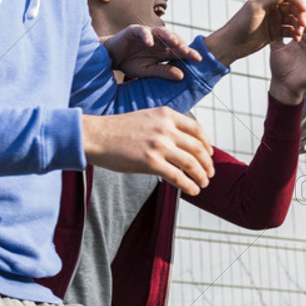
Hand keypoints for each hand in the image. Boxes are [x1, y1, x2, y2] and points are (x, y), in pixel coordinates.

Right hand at [81, 108, 213, 195]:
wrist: (95, 136)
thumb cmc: (117, 129)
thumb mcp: (146, 117)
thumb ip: (165, 125)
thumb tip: (181, 142)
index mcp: (166, 115)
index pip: (197, 128)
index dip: (207, 143)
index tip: (210, 154)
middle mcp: (166, 128)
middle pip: (197, 147)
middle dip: (207, 163)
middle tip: (210, 173)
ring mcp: (159, 145)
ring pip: (191, 163)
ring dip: (201, 175)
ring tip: (203, 184)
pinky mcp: (150, 162)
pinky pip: (177, 176)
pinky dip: (189, 185)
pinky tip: (193, 190)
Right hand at [102, 24, 200, 80]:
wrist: (111, 57)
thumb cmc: (130, 63)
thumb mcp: (147, 71)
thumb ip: (163, 72)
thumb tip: (181, 76)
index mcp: (163, 51)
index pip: (179, 51)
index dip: (189, 54)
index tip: (199, 60)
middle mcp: (158, 41)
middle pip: (174, 40)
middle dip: (181, 45)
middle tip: (187, 52)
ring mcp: (147, 34)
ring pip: (161, 32)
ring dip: (169, 37)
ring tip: (175, 44)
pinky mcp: (134, 31)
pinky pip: (142, 31)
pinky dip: (147, 36)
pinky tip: (150, 43)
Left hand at [205, 0, 305, 65]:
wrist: (232, 44)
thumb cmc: (240, 24)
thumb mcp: (256, 9)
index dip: (297, 2)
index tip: (304, 10)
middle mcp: (272, 7)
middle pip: (292, 8)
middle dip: (299, 16)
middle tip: (303, 25)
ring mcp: (274, 20)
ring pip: (292, 20)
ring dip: (298, 26)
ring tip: (299, 34)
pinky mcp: (275, 32)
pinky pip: (289, 31)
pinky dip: (294, 33)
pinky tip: (296, 39)